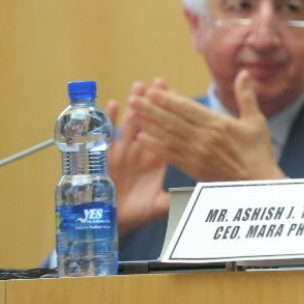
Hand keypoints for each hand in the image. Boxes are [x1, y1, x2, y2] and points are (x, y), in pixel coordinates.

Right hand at [108, 81, 169, 237]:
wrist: (114, 222)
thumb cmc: (138, 213)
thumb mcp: (160, 206)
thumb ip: (177, 200)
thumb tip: (198, 196)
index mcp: (158, 160)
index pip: (169, 133)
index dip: (173, 116)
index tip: (179, 96)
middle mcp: (142, 152)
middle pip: (150, 122)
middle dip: (155, 103)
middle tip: (159, 81)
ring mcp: (124, 153)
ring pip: (130, 124)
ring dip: (134, 105)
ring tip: (138, 86)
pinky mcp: (105, 158)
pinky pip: (107, 135)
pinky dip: (108, 121)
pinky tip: (111, 104)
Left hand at [128, 70, 284, 182]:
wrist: (258, 183)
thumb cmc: (259, 151)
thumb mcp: (256, 121)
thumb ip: (246, 96)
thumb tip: (244, 73)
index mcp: (219, 124)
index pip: (188, 109)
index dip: (168, 100)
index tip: (152, 91)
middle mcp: (205, 138)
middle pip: (173, 120)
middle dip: (151, 109)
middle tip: (134, 98)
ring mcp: (197, 154)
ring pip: (168, 136)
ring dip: (149, 124)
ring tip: (132, 114)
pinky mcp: (194, 168)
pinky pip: (170, 155)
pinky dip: (155, 146)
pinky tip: (142, 138)